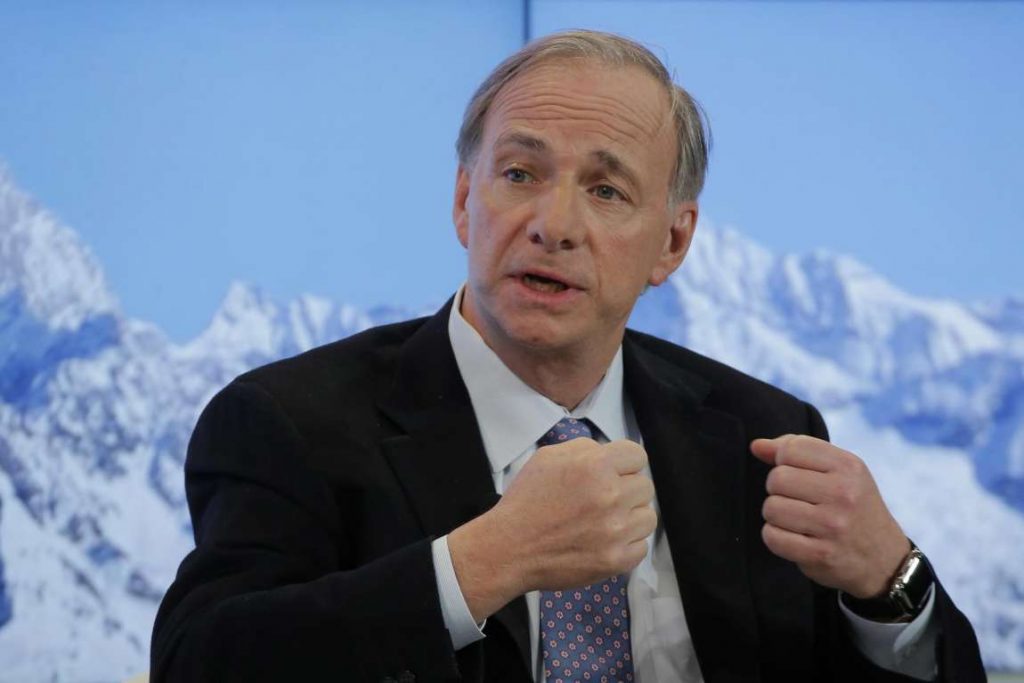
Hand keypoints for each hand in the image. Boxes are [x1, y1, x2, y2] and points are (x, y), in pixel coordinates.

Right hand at [448, 438, 655, 620]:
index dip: (624, 464)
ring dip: (630, 518)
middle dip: (626, 490)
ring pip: (647, 517)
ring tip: (605, 522)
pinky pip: (641, 547)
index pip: (637, 455)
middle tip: (603, 501)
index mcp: (595, 466)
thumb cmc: (526, 501)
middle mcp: (610, 496)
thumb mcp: (548, 457)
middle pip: (645, 486)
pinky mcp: (616, 560)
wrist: (509, 547)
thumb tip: (608, 454)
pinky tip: (604, 542)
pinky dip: (626, 545)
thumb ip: (584, 449)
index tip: (615, 473)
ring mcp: (616, 531)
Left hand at [750, 435, 909, 597]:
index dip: (783, 461)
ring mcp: (832, 526)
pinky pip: (772, 537)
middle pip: (777, 479)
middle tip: (797, 500)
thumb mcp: (839, 471)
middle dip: (778, 490)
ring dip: (776, 516)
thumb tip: (757, 445)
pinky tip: (795, 537)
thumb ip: (796, 451)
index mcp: (848, 466)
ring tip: (797, 520)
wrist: (885, 559)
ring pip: (771, 508)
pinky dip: (776, 538)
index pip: (791, 449)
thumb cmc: (853, 506)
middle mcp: (843, 493)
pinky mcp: (821, 554)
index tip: (798, 474)